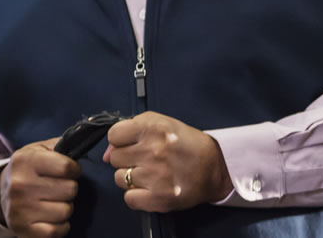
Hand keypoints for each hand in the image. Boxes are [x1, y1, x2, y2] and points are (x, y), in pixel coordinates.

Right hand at [0, 137, 79, 237]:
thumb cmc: (28, 170)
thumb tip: (87, 135)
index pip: (67, 167)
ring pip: (66, 211)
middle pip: (70, 190)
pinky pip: (57, 230)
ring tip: (53, 203)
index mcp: (25, 161)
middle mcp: (20, 184)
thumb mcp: (38, 150)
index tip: (68, 171)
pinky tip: (50, 218)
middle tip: (58, 188)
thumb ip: (61, 144)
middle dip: (69, 189)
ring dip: (64, 208)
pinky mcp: (23, 229)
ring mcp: (21, 209)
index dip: (73, 170)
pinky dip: (59, 226)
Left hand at [102, 111, 232, 212]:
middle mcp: (152, 151)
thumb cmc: (185, 143)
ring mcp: (155, 176)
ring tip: (150, 174)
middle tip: (145, 160)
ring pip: (119, 178)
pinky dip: (136, 196)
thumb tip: (105, 153)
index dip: (122, 140)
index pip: (113, 136)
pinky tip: (150, 188)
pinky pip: (129, 198)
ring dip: (130, 177)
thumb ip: (129, 131)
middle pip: (114, 158)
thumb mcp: (160, 124)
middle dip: (126, 159)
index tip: (134, 144)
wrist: (216, 167)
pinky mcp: (159, 198)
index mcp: (152, 128)